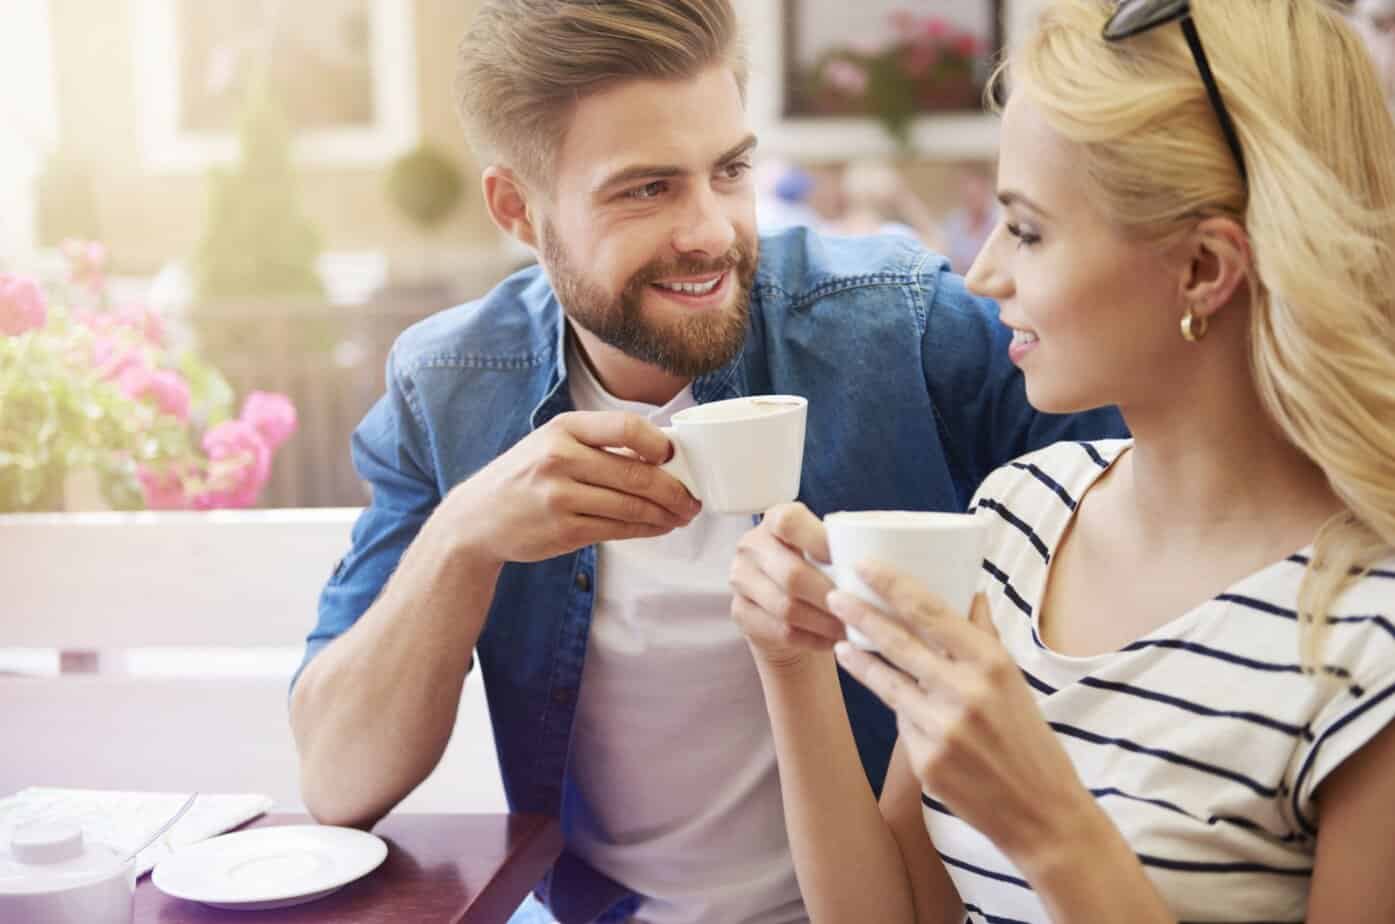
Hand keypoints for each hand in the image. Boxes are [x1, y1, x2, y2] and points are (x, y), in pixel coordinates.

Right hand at [447, 411, 701, 564]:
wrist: (476, 519)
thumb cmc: (524, 476)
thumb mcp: (550, 443)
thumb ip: (597, 442)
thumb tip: (662, 451)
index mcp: (563, 428)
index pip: (626, 426)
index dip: (659, 442)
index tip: (675, 455)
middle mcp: (561, 459)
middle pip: (637, 473)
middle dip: (675, 488)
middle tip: (693, 497)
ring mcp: (561, 497)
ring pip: (632, 506)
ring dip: (666, 513)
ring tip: (683, 515)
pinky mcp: (564, 530)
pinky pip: (619, 530)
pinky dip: (646, 529)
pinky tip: (659, 527)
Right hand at [729, 503, 847, 667]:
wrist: (783, 605)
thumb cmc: (816, 570)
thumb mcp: (824, 550)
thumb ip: (845, 546)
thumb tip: (893, 555)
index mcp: (773, 520)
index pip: (788, 522)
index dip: (819, 541)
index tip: (849, 563)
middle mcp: (751, 546)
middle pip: (791, 574)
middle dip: (830, 596)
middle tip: (859, 610)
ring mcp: (740, 579)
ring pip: (786, 607)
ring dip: (823, 622)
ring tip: (849, 629)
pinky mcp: (739, 611)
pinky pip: (780, 631)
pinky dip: (812, 639)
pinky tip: (831, 642)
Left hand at [828, 562, 1094, 863]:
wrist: (1042, 813)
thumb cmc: (1030, 740)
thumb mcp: (1016, 682)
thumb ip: (986, 638)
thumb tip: (972, 593)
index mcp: (991, 663)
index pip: (929, 611)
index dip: (891, 584)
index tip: (863, 566)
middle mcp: (964, 691)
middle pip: (897, 642)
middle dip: (859, 615)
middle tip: (833, 597)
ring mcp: (941, 729)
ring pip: (889, 684)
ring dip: (860, 662)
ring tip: (843, 646)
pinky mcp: (925, 762)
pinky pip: (902, 725)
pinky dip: (903, 714)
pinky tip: (907, 711)